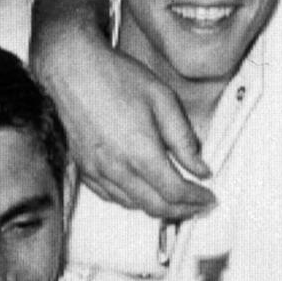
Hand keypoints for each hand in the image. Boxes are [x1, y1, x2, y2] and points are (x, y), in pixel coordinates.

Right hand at [33, 14, 215, 219]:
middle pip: (156, 207)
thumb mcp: (163, 100)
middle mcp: (117, 168)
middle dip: (182, 211)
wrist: (72, 69)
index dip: (197, 200)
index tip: (209, 197)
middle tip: (198, 205)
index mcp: (141, 152)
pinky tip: (144, 191)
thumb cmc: (117, 77)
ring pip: (133, 206)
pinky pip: (111, 197)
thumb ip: (184, 139)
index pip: (175, 192)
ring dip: (158, 208)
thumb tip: (201, 168)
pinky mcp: (84, 168)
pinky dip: (133, 200)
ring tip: (176, 201)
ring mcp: (97, 171)